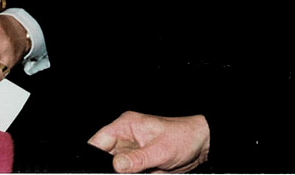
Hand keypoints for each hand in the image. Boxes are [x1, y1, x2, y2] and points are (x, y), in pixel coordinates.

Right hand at [88, 111, 209, 173]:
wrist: (201, 145)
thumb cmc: (183, 137)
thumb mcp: (160, 150)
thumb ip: (137, 158)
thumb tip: (115, 166)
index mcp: (126, 125)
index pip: (99, 140)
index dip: (93, 155)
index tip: (93, 170)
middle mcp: (126, 137)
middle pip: (105, 157)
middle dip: (111, 169)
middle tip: (130, 172)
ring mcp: (132, 151)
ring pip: (117, 169)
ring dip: (125, 174)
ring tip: (146, 170)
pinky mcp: (139, 163)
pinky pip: (129, 173)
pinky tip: (148, 173)